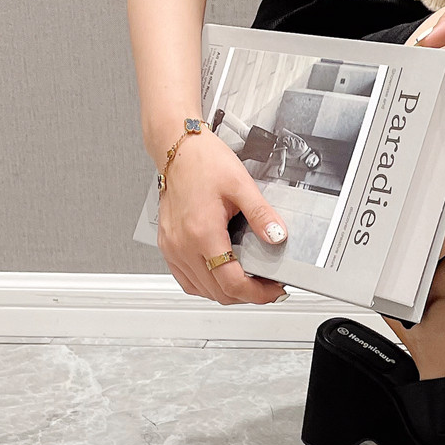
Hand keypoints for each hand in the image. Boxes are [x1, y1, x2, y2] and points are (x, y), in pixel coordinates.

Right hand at [154, 130, 286, 304]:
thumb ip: (262, 215)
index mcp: (202, 232)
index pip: (231, 282)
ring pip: (201, 290)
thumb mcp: (241, 185)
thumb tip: (278, 237)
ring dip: (227, 292)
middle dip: (247, 295)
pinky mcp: (167, 246)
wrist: (178, 149)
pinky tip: (222, 275)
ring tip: (249, 281)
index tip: (273, 289)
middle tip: (267, 286)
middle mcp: (183, 245)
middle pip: (218, 292)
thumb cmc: (203, 162)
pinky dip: (206, 284)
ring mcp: (172, 248)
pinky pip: (186, 280)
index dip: (258, 293)